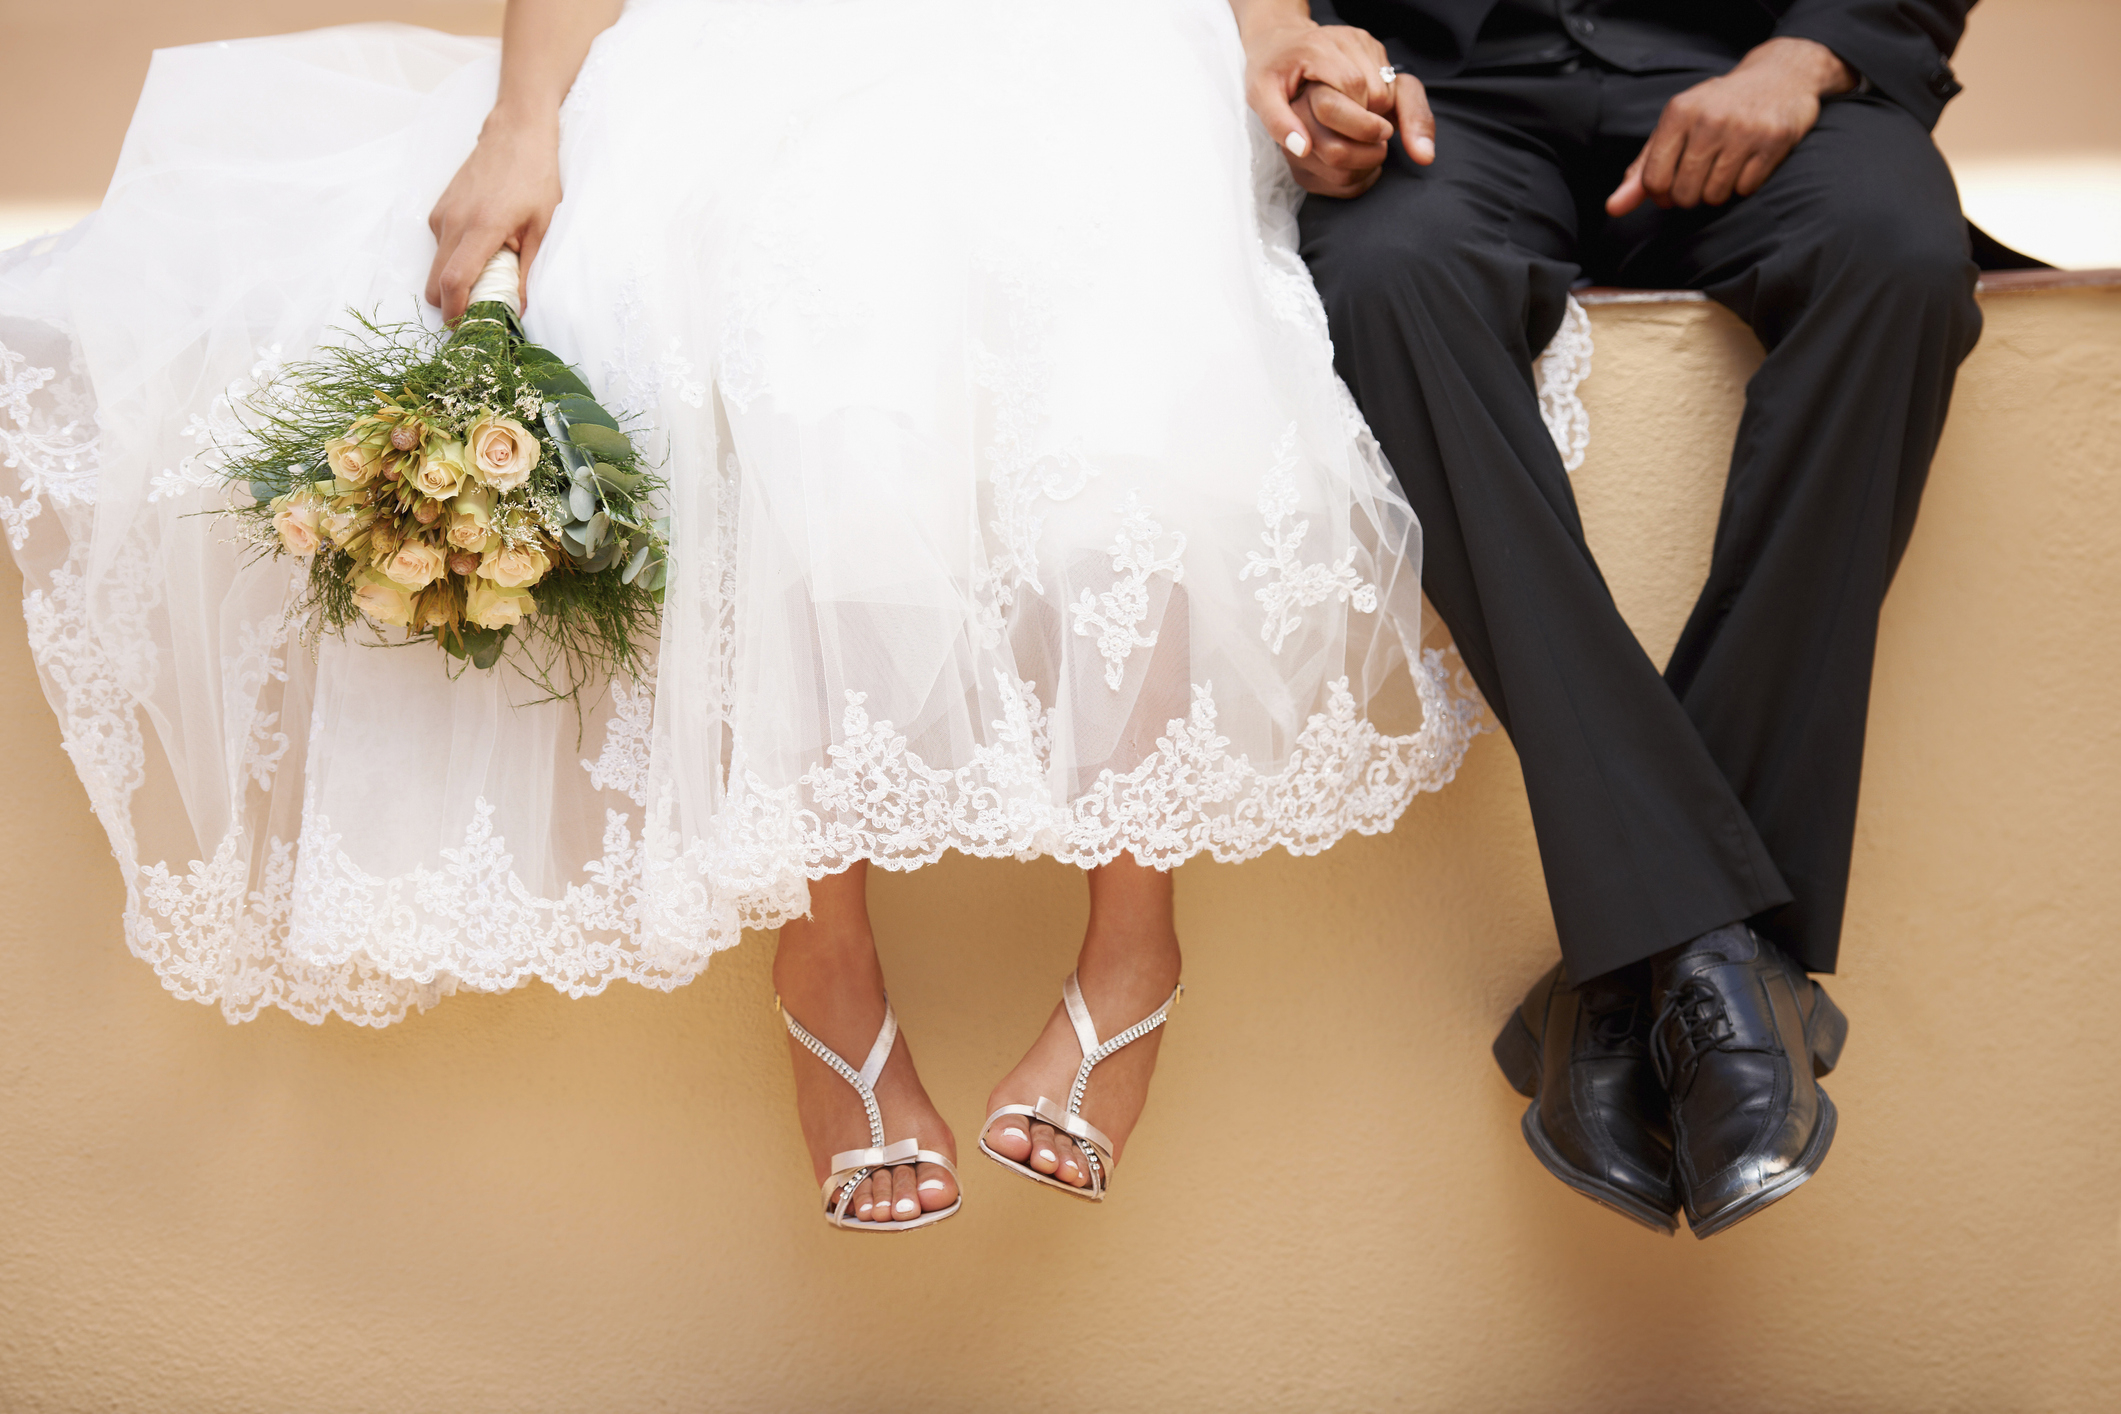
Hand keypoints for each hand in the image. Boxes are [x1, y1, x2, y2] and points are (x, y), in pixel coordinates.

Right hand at [425, 112, 562, 320]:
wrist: (515, 133)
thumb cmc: (536, 178)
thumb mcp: (542, 228)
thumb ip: (527, 271)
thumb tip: (518, 310)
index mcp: (481, 228)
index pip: (454, 281)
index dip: (456, 312)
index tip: (466, 329)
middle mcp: (454, 222)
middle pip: (435, 282)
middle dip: (453, 304)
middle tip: (483, 309)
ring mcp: (442, 215)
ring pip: (437, 266)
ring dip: (457, 280)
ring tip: (493, 269)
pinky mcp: (439, 210)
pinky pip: (441, 247)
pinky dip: (456, 258)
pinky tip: (485, 246)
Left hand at [1233, 4, 1433, 192]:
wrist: (1279, 41)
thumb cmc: (1269, 71)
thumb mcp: (1260, 98)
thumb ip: (1278, 123)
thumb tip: (1303, 149)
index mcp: (1317, 48)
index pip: (1352, 86)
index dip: (1355, 119)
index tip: (1345, 141)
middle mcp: (1346, 39)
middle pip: (1375, 90)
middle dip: (1367, 121)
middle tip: (1349, 138)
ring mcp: (1363, 40)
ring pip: (1389, 86)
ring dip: (1377, 113)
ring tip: (1352, 123)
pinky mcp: (1372, 46)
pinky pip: (1391, 80)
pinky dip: (1380, 102)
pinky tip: (1360, 109)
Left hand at [1606, 37, 1854, 215]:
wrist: (1780, 76)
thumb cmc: (1717, 107)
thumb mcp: (1675, 127)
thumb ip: (1643, 168)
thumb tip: (1613, 208)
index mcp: (1679, 112)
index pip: (1653, 181)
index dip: (1660, 194)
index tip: (1670, 185)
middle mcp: (1710, 119)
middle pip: (1684, 194)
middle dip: (1689, 195)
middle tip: (1700, 175)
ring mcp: (1744, 130)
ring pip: (1714, 196)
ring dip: (1716, 192)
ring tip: (1723, 166)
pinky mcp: (1773, 141)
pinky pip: (1745, 190)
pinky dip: (1743, 185)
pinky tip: (1746, 162)